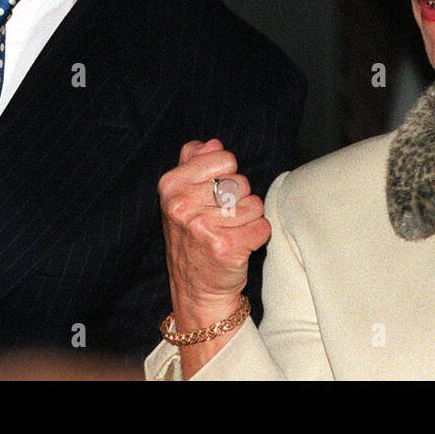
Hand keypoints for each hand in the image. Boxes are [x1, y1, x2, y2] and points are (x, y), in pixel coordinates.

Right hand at [158, 139, 268, 330]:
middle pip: (241, 182)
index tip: (211, 196)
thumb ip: (194, 164)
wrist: (195, 291)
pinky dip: (258, 236)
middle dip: (238, 200)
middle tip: (220, 220)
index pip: (224, 158)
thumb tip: (213, 143)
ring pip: (254, 204)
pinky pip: (263, 226)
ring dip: (248, 220)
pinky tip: (240, 246)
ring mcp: (203, 227)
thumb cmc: (193, 239)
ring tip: (229, 233)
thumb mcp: (181, 198)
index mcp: (171, 186)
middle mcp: (183, 205)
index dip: (225, 176)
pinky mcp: (226, 247)